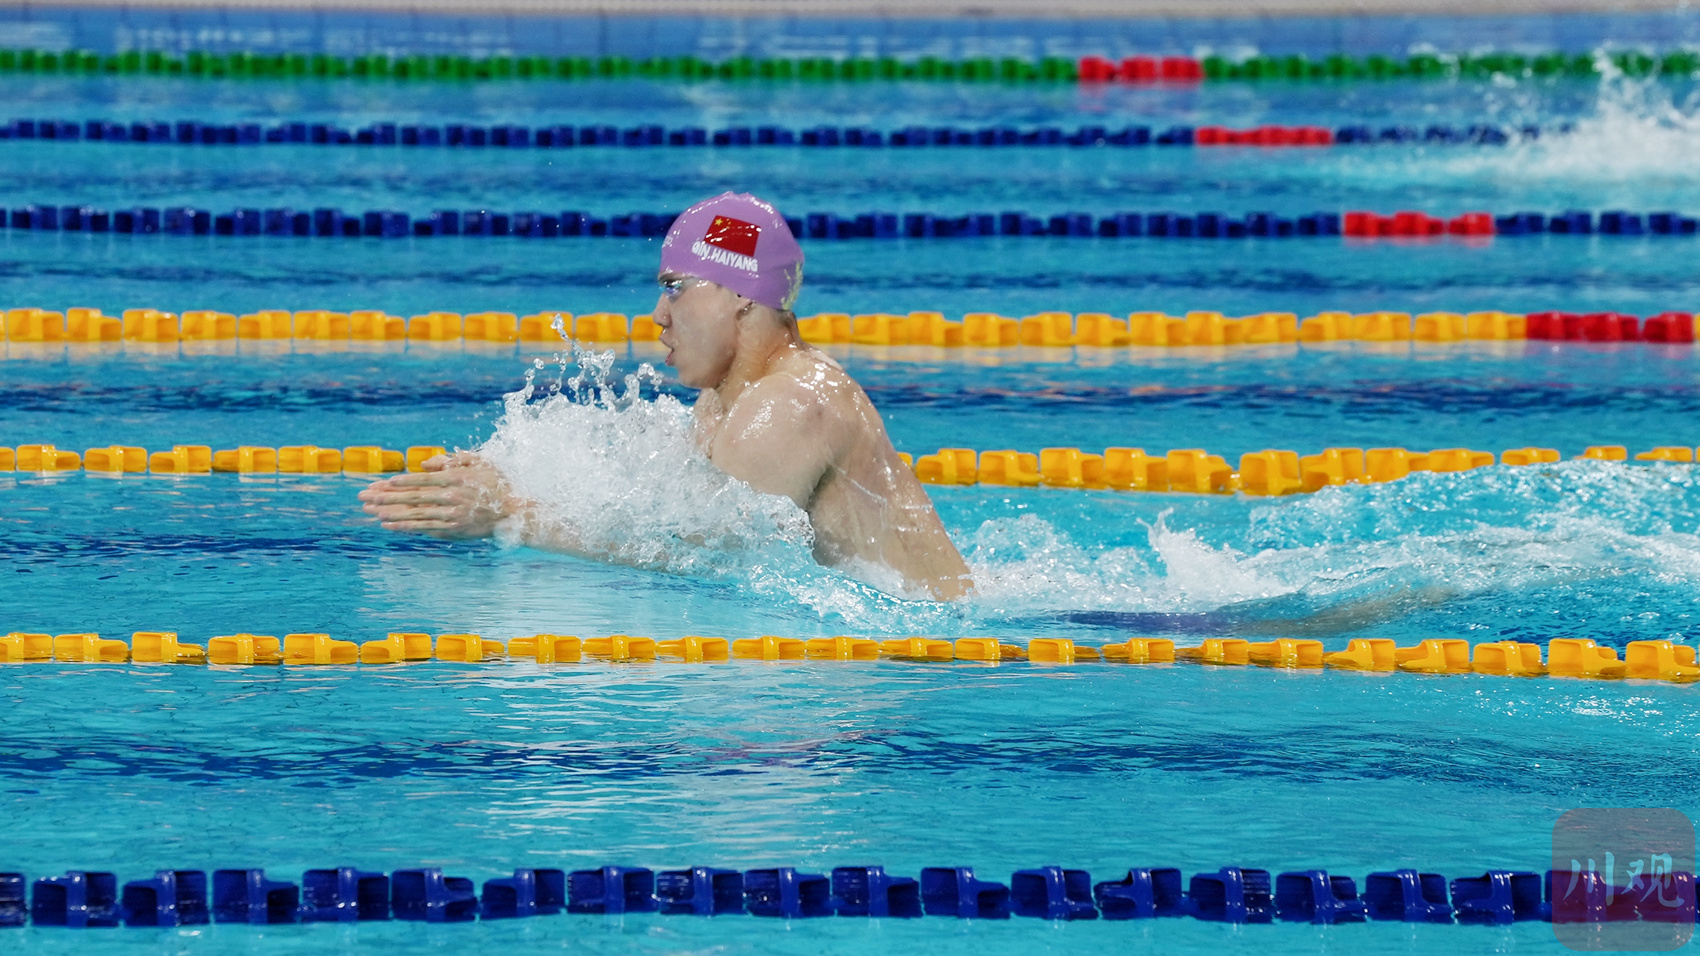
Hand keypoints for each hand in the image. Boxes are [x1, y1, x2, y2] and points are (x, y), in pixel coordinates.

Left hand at [357, 453, 513, 538]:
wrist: (515, 513)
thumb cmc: (498, 484)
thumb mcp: (480, 462)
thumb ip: (453, 459)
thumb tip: (424, 463)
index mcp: (457, 479)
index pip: (423, 480)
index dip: (401, 482)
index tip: (382, 484)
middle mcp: (452, 497)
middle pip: (413, 497)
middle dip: (386, 497)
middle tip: (364, 497)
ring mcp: (451, 516)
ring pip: (414, 514)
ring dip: (389, 513)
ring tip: (369, 512)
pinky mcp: (452, 529)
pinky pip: (423, 528)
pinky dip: (404, 527)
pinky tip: (388, 525)